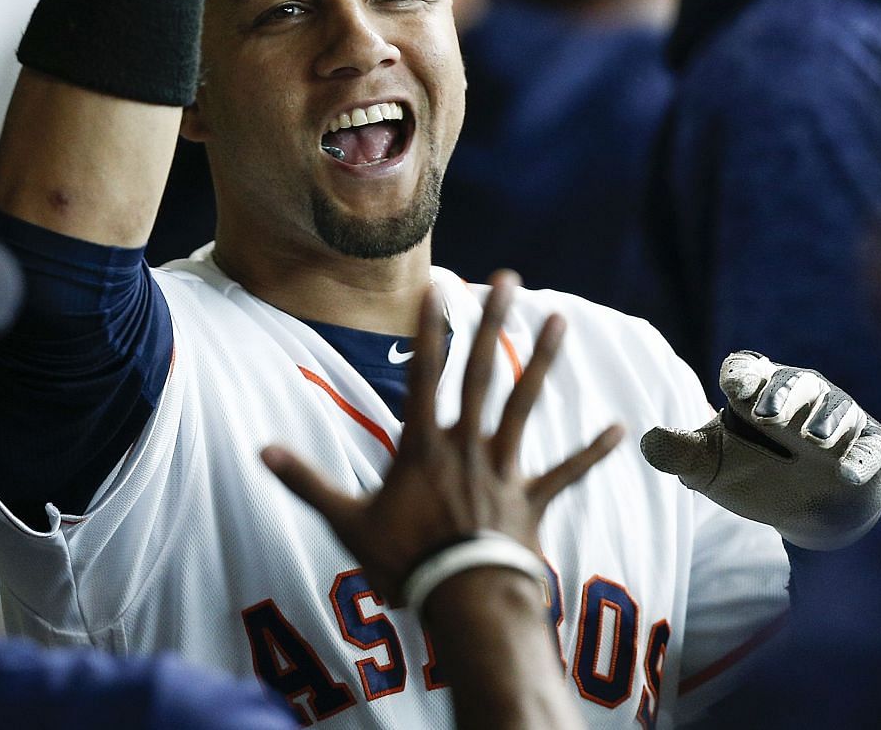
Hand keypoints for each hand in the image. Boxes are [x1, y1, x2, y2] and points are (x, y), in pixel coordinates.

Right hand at [262, 272, 623, 605]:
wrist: (465, 602)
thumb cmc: (404, 564)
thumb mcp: (347, 522)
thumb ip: (307, 482)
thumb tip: (262, 451)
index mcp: (422, 446)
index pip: (424, 375)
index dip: (430, 330)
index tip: (438, 288)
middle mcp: (466, 445)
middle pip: (481, 373)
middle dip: (492, 323)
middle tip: (509, 277)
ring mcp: (503, 470)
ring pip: (526, 405)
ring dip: (542, 360)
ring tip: (559, 320)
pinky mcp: (531, 500)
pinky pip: (565, 472)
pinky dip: (590, 451)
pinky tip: (618, 429)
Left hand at [641, 352, 880, 550]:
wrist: (806, 510)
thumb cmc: (753, 475)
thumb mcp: (710, 466)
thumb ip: (680, 452)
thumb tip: (647, 441)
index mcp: (758, 390)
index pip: (748, 370)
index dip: (743, 375)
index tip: (735, 389)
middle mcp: (803, 396)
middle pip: (795, 382)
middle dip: (782, 395)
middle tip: (766, 416)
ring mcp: (840, 421)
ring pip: (837, 409)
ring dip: (825, 422)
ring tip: (813, 441)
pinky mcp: (869, 448)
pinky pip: (870, 447)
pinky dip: (859, 457)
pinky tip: (845, 472)